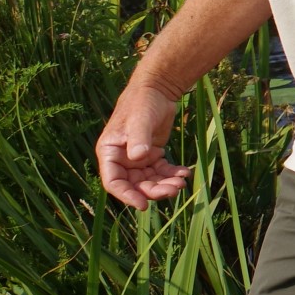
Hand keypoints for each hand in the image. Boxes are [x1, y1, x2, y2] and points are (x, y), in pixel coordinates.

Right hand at [96, 80, 189, 209]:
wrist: (158, 89)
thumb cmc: (143, 102)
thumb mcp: (140, 119)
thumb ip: (138, 138)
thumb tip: (137, 158)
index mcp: (109, 153)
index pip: (113, 182)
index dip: (126, 196)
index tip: (143, 205)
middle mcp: (121, 159)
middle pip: (135, 185)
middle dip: (153, 191)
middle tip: (174, 189)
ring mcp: (137, 159)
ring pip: (150, 181)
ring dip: (165, 184)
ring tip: (182, 181)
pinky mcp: (152, 155)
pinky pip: (161, 171)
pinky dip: (172, 174)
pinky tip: (185, 172)